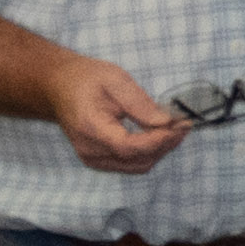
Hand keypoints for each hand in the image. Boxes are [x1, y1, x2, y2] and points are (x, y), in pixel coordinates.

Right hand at [54, 59, 186, 171]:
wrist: (60, 88)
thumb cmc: (86, 79)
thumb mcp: (115, 79)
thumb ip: (139, 103)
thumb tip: (166, 122)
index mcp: (90, 127)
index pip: (129, 146)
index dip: (158, 140)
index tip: (180, 125)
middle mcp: (90, 150)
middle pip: (137, 160)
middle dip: (165, 144)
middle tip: (184, 124)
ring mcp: (92, 159)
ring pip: (137, 166)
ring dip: (160, 150)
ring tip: (176, 129)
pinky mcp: (98, 161)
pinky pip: (130, 164)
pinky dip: (149, 153)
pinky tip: (159, 136)